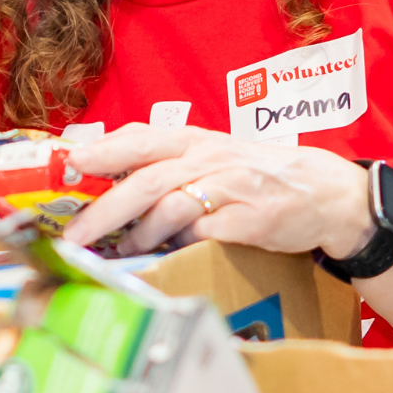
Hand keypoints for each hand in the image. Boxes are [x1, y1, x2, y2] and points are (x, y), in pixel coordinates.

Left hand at [59, 124, 375, 257]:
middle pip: (146, 180)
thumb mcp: (210, 155)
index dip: (102, 150)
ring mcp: (230, 188)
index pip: (139, 138)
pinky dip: (179, 246)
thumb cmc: (255, 174)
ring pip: (172, 207)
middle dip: (105, 209)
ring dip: (140, 232)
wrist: (324, 191)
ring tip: (121, 249)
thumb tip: (109, 180)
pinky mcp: (249, 220)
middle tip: (75, 234)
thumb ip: (166, 162)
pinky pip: (204, 234)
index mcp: (193, 140)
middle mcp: (208, 159)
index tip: (69, 163)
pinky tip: (166, 255)